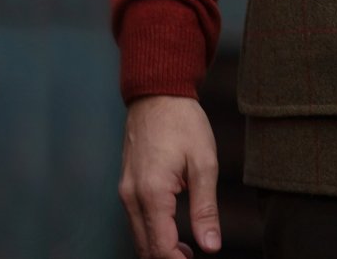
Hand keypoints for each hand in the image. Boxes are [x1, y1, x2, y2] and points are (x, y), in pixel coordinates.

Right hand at [118, 95, 221, 258]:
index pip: (160, 248)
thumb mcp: (204, 163)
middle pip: (144, 248)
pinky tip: (172, 230)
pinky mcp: (126, 186)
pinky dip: (151, 233)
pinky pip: (135, 221)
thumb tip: (211, 246)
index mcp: (151, 193)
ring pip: (138, 237)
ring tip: (187, 249)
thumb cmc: (183, 123)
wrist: (158, 93)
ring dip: (159, 249)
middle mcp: (131, 197)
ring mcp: (125, 192)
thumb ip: (205, 208)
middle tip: (194, 256)